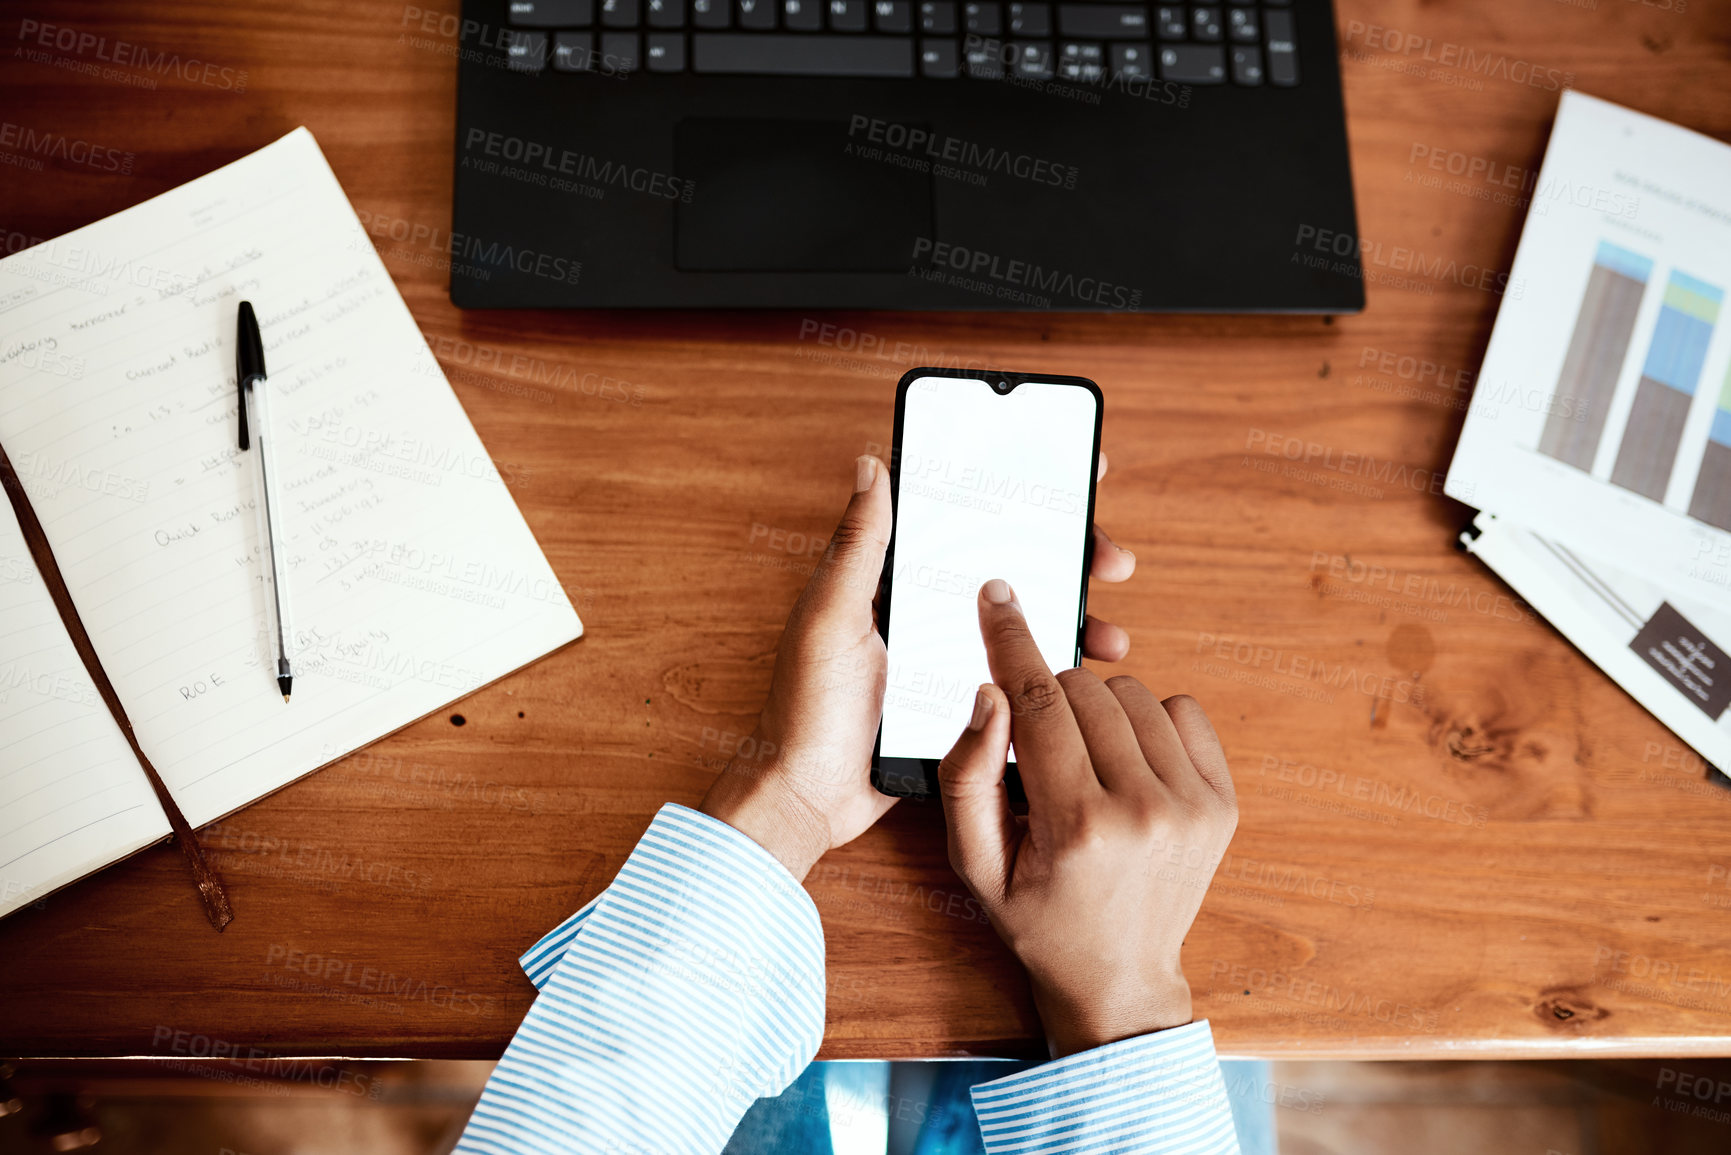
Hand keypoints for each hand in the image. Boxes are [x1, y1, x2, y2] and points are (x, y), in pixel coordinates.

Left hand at [702, 454, 1140, 880]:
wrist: (809, 799)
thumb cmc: (805, 707)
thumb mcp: (830, 617)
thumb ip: (858, 546)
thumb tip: (871, 465)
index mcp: (894, 581)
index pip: (965, 521)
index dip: (1018, 497)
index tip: (1070, 472)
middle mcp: (926, 612)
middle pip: (1010, 568)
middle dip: (1068, 557)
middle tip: (1111, 560)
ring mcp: (948, 659)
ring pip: (1025, 625)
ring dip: (1074, 621)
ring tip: (1110, 635)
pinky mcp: (963, 705)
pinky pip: (1017, 678)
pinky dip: (1053, 673)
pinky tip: (1084, 678)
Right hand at [937, 579, 1237, 1057]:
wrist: (1119, 977)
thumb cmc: (1038, 919)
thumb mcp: (975, 865)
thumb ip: (968, 777)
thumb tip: (990, 693)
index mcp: (1077, 826)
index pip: (1039, 702)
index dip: (1012, 641)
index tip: (997, 597)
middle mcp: (1144, 810)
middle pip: (1084, 690)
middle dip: (1048, 699)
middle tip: (1037, 746)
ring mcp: (1193, 805)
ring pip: (1133, 692)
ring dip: (1097, 709)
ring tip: (1082, 761)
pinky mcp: (1222, 802)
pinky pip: (1181, 710)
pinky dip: (1147, 721)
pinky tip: (1125, 763)